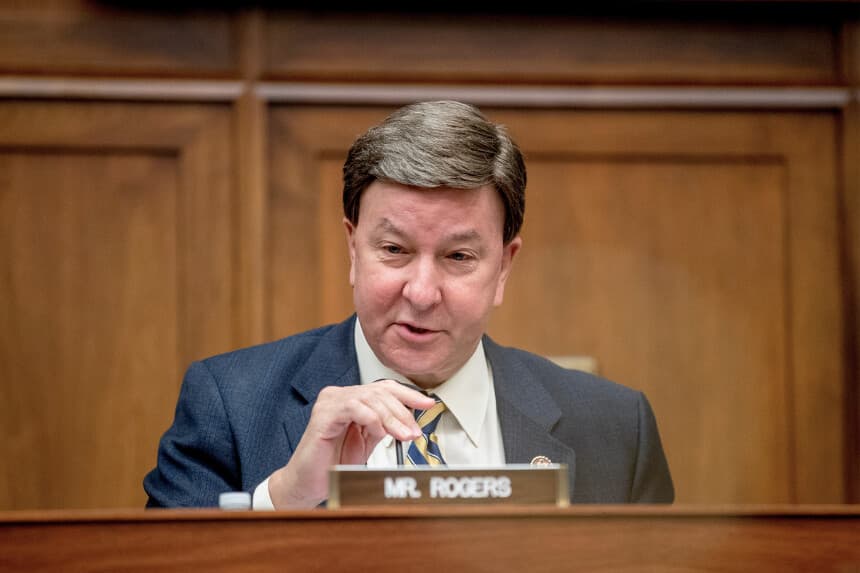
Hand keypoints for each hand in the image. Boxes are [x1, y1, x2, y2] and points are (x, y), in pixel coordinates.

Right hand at [267, 379, 433, 508]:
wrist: (309, 482)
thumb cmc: (333, 463)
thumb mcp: (367, 440)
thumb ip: (384, 425)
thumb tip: (409, 418)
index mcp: (350, 398)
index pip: (384, 387)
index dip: (408, 394)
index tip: (428, 403)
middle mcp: (338, 395)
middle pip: (380, 392)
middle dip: (403, 412)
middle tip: (414, 431)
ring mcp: (329, 402)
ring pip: (370, 398)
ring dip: (392, 418)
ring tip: (402, 435)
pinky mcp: (323, 414)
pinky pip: (353, 408)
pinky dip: (371, 419)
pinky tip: (379, 431)